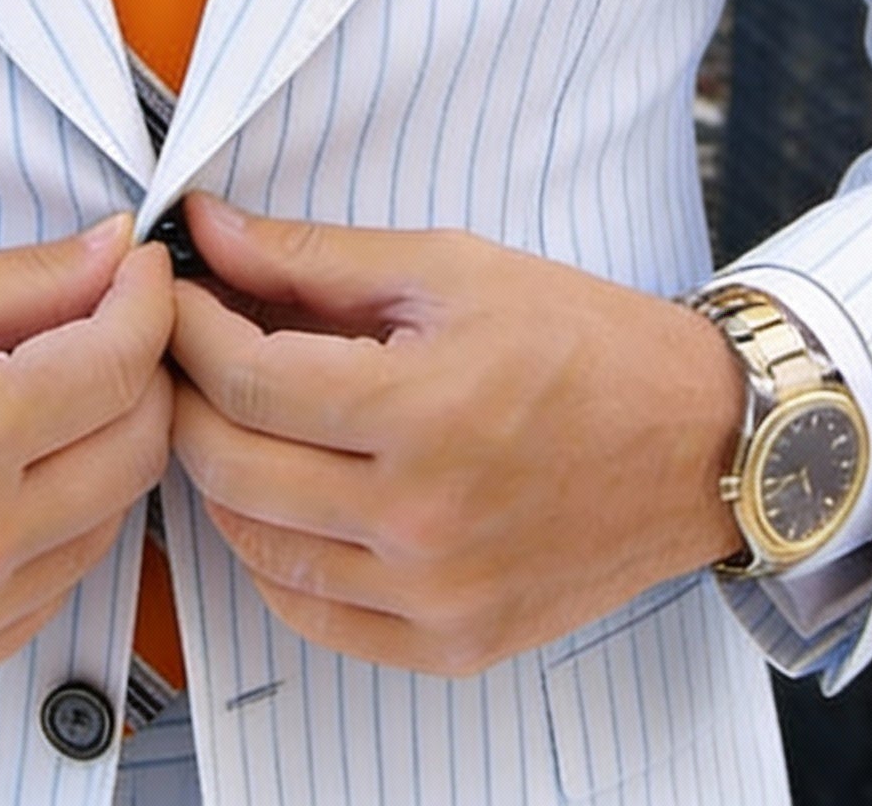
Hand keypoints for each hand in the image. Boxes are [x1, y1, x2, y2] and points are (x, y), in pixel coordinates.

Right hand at [0, 216, 173, 698]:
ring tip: (46, 398)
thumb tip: (115, 254)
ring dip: (102, 448)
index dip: (147, 301)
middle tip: (106, 325)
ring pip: (110, 520)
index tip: (140, 271)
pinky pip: (55, 584)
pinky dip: (56, 521)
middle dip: (141, 372)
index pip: (120, 365)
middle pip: (139, 449)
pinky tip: (7, 474)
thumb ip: (26, 279)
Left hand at [168, 196, 743, 676]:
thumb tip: (209, 230)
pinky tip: (286, 496)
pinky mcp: (451, 642)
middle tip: (191, 348)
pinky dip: (275, 555)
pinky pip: (312, 614)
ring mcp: (435, 594)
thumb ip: (314, 257)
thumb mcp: (448, 268)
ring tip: (238, 414)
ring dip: (223, 474)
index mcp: (422, 412)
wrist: (694, 440)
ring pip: (256, 546)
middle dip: (188, 395)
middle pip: (231, 466)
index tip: (177, 295)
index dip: (188, 328)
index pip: (245, 380)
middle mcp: (422, 519)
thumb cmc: (582, 342)